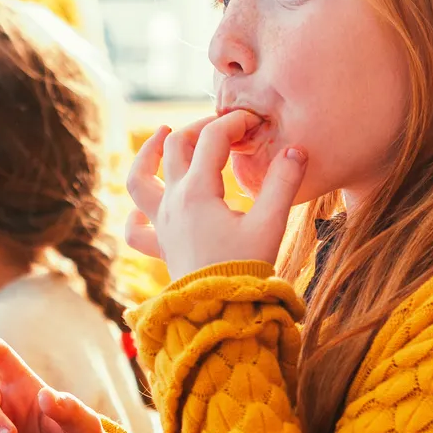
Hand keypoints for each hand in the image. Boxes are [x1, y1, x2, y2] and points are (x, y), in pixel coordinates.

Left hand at [125, 111, 306, 279]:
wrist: (219, 310)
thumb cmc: (245, 268)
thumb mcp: (270, 223)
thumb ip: (284, 183)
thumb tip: (297, 149)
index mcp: (198, 191)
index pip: (212, 138)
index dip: (234, 122)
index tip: (255, 122)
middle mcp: (173, 203)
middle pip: (174, 148)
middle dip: (198, 128)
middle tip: (221, 126)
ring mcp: (162, 225)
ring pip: (138, 181)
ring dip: (147, 154)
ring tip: (161, 135)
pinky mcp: (160, 247)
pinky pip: (136, 230)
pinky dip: (135, 214)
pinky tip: (143, 208)